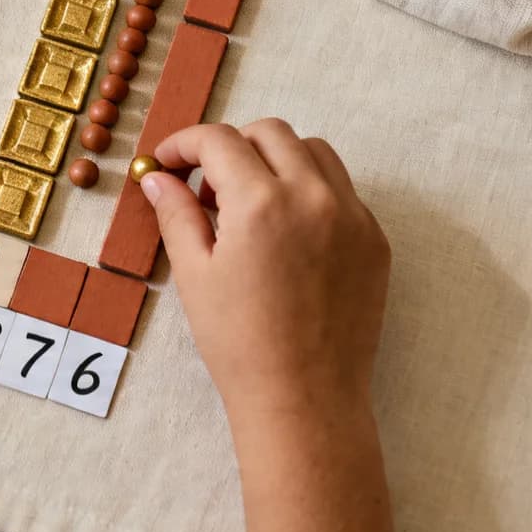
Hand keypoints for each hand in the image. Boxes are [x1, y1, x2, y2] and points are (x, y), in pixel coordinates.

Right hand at [141, 119, 390, 421]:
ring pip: (313, 151)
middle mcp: (313, 197)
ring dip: (275, 158)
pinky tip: (286, 230)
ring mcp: (352, 216)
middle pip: (269, 132)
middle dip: (231, 146)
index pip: (219, 140)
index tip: (169, 162)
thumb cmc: (242, 344)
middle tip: (206, 185)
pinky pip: (341, 189)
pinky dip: (310, 190)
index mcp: (261, 203)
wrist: (305, 398)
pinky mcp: (374, 239)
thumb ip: (175, 214)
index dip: (185, 144)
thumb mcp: (195, 274)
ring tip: (249, 202)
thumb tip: (157, 177)